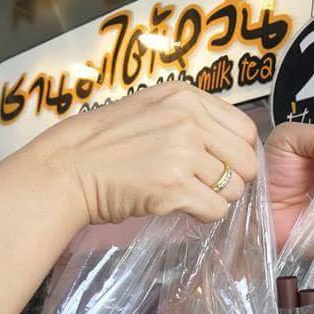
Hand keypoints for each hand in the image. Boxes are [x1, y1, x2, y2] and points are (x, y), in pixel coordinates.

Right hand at [21, 82, 258, 228]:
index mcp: (186, 97)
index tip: (218, 165)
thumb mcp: (150, 109)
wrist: (66, 169)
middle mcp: (189, 119)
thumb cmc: (104, 145)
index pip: (245, 130)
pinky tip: (179, 207)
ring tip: (185, 195)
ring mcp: (182, 152)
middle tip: (203, 186)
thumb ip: (191, 119)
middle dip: (231, 180)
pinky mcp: (173, 187)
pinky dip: (202, 216)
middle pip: (247, 162)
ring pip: (233, 190)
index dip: (237, 154)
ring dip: (214, 199)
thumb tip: (231, 146)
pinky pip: (215, 210)